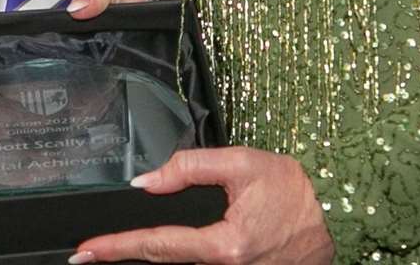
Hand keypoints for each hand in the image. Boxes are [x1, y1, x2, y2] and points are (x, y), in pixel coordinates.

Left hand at [69, 146, 332, 264]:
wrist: (333, 219)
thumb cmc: (294, 193)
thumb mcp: (244, 164)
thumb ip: (191, 166)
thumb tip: (148, 179)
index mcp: (225, 246)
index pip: (159, 246)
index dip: (119, 246)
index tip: (87, 250)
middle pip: (163, 264)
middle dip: (124, 256)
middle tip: (86, 254)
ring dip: (148, 257)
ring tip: (112, 249)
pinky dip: (173, 259)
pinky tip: (152, 250)